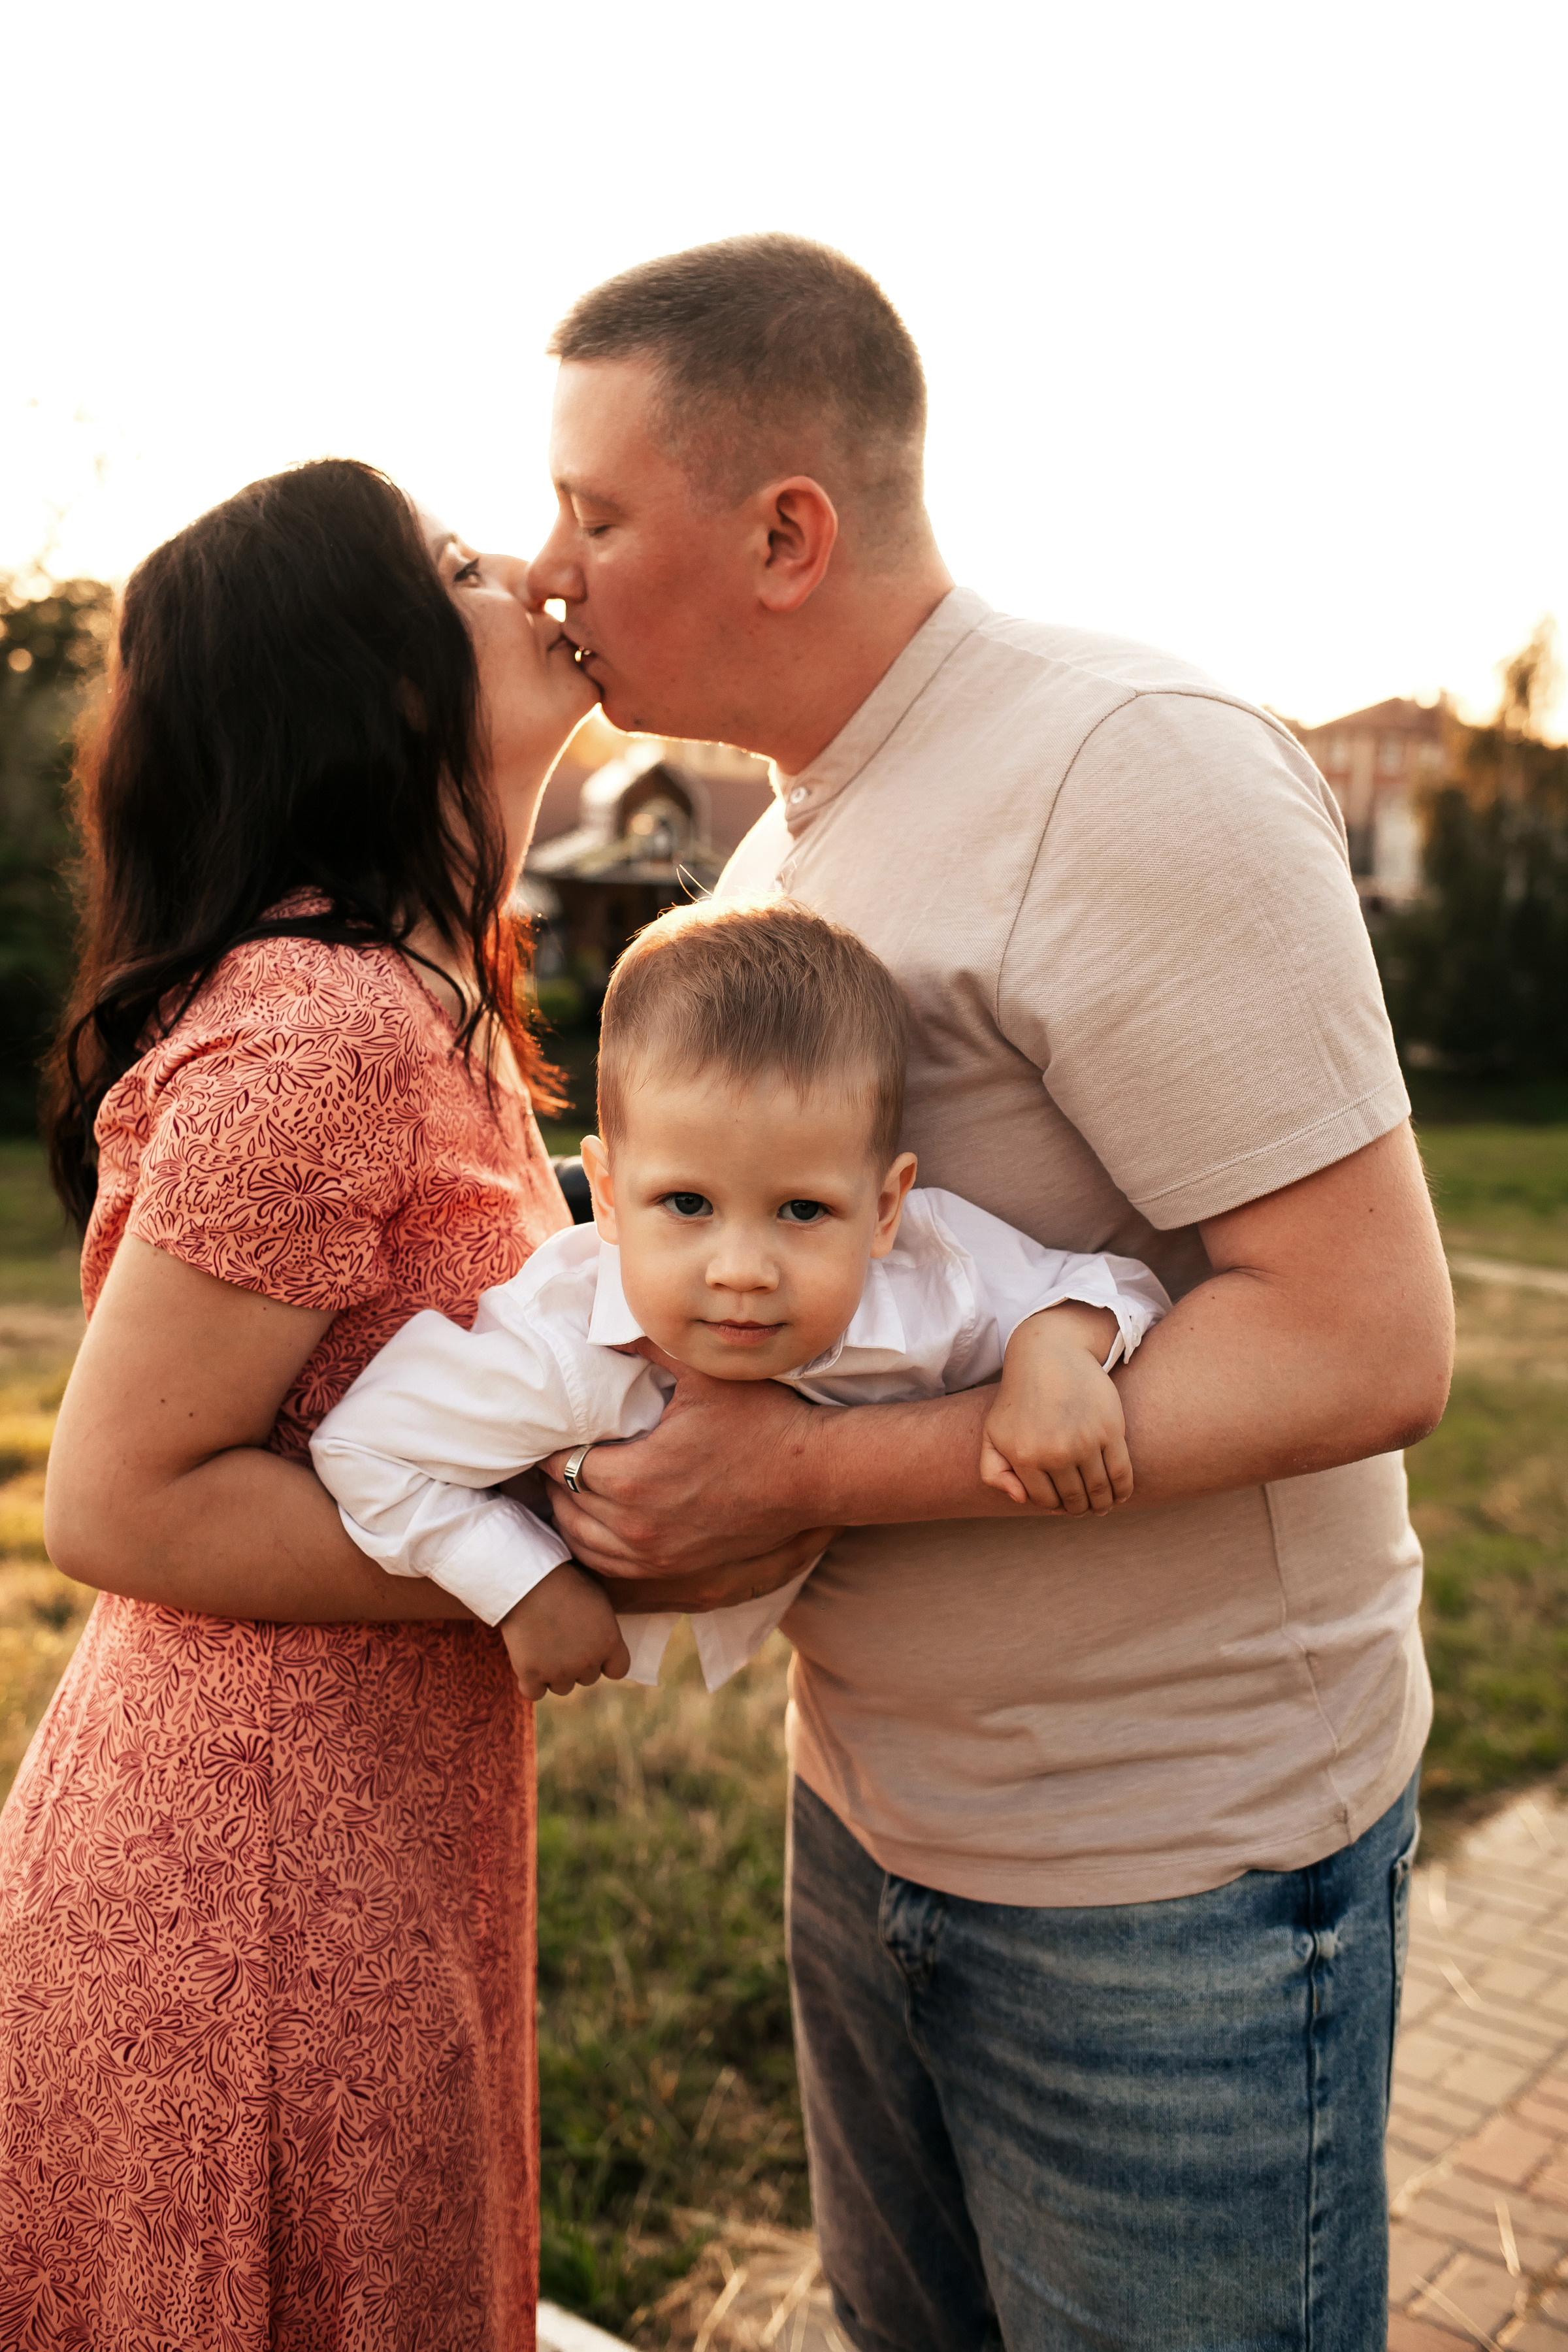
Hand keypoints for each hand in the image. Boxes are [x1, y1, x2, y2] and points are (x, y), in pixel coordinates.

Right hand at [499, 1561, 630, 1700]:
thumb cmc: (564, 1581)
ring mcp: (559, 1671)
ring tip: (543, 1646)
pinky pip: (534, 1692)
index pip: (618, 1670)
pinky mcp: (531, 1675)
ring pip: (562, 1687)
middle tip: (562, 1639)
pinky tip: (527, 1661)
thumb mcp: (597, 1598)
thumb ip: (604, 1627)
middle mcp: (588, 1662)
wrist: (528, 1580)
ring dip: (554, 1673)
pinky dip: (530, 1681)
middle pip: (587, 1678)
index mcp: (609, 1642)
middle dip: (577, 1663)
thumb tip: (603, 1640)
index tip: (594, 1650)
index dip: (606, 1661)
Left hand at [541, 1342, 837, 1592]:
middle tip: (558, 1448)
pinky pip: (610, 1565)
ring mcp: (657, 1555)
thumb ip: (650, 1347)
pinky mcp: (676, 1569)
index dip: (554, 1444)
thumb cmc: (763, 1421)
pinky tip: (595, 1521)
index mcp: (634, 1477)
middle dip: (556, 1475)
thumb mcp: (704, 1375)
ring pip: (581, 1540)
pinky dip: (593, 1544)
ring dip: (569, 1512)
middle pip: (565, 1503)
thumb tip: (609, 1328)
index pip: (563, 1463)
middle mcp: (637, 1526)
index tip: (556, 1426)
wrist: (815, 1475)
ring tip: (569, 1483)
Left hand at [980, 1303, 1133, 1514]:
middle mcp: (1054, 1453)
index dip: (1055, 1505)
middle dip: (1080, 1509)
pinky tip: (1120, 1495)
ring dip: (1103, 1505)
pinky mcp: (1110, 1430)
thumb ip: (993, 1471)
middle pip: (1075, 1499)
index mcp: (1024, 1457)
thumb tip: (1020, 1500)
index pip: (1045, 1500)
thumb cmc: (1020, 1398)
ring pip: (1099, 1491)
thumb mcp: (992, 1433)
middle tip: (1085, 1508)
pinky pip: (1121, 1473)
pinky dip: (1123, 1490)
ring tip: (1102, 1506)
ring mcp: (1084, 1442)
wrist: (1049, 1354)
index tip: (1062, 1503)